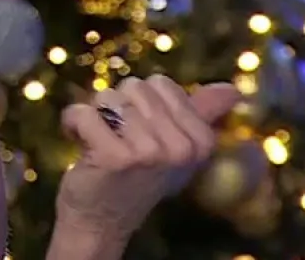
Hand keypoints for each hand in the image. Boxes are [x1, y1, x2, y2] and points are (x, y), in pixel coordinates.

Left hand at [55, 76, 239, 238]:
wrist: (102, 219)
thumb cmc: (137, 176)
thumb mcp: (175, 146)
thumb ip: (201, 113)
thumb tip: (232, 89)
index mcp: (201, 140)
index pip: (161, 83)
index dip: (142, 102)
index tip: (141, 130)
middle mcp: (180, 147)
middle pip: (135, 87)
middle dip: (118, 107)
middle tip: (120, 140)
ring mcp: (149, 152)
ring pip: (107, 97)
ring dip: (95, 116)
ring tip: (102, 145)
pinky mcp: (115, 156)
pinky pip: (83, 112)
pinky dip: (72, 123)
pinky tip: (81, 145)